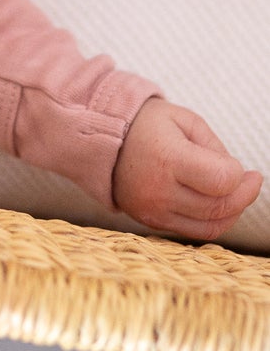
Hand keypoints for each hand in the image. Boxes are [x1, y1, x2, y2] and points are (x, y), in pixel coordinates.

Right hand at [111, 97, 261, 239]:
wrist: (99, 136)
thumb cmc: (145, 123)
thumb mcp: (182, 119)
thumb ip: (214, 146)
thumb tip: (236, 177)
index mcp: (167, 157)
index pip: (222, 180)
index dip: (239, 174)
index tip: (239, 165)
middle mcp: (159, 189)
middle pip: (220, 206)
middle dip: (244, 194)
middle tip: (251, 180)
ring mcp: (153, 209)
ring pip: (212, 224)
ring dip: (232, 210)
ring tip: (234, 192)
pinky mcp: (150, 221)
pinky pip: (195, 231)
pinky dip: (213, 220)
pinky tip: (216, 203)